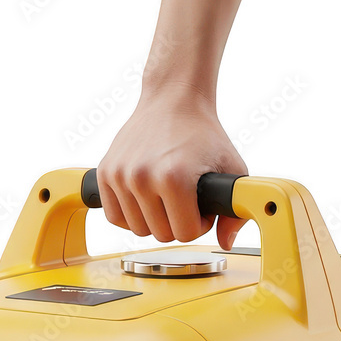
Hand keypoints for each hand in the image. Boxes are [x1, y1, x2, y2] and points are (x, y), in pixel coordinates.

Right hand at [96, 83, 247, 249]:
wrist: (173, 99)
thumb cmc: (203, 133)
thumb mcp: (232, 168)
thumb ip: (235, 210)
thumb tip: (226, 242)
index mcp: (173, 178)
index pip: (186, 234)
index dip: (200, 223)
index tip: (201, 205)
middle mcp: (142, 176)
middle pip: (162, 235)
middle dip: (178, 223)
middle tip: (185, 200)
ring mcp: (120, 175)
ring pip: (138, 230)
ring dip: (155, 220)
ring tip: (166, 198)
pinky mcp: (105, 173)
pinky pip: (115, 218)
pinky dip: (130, 216)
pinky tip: (145, 200)